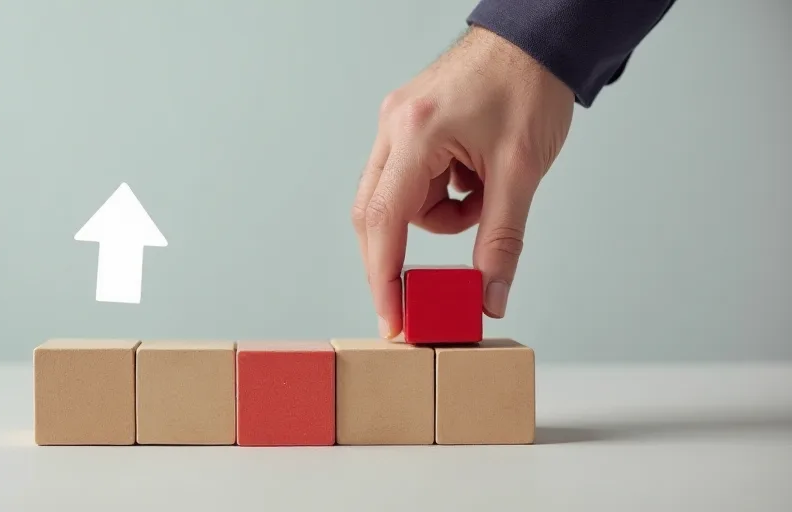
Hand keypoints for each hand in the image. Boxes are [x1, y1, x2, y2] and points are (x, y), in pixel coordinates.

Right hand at [351, 26, 574, 338]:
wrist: (536, 39)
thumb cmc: (529, 86)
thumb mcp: (521, 171)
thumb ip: (502, 240)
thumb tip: (489, 296)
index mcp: (416, 133)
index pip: (385, 220)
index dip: (383, 277)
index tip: (391, 318)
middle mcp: (394, 127)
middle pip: (378, 214)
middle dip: (401, 255)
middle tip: (426, 293)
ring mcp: (397, 124)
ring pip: (401, 201)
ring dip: (438, 217)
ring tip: (483, 195)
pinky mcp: (409, 126)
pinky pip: (413, 181)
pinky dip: (443, 195)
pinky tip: (475, 177)